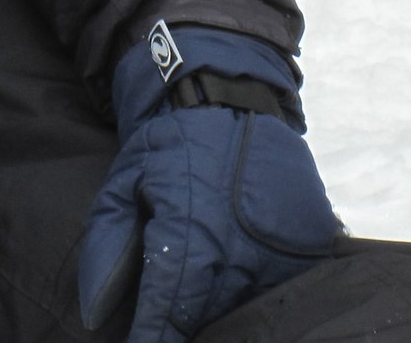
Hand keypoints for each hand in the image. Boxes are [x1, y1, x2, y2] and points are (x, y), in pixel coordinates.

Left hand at [78, 24, 338, 342]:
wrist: (228, 92)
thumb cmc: (168, 141)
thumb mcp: (124, 184)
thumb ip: (107, 248)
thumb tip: (94, 314)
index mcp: (192, 237)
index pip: (170, 316)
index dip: (154, 340)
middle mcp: (243, 249)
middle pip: (214, 320)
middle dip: (193, 328)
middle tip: (173, 323)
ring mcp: (286, 248)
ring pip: (253, 307)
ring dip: (230, 310)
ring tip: (211, 299)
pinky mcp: (316, 241)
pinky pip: (289, 286)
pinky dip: (268, 291)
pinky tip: (247, 283)